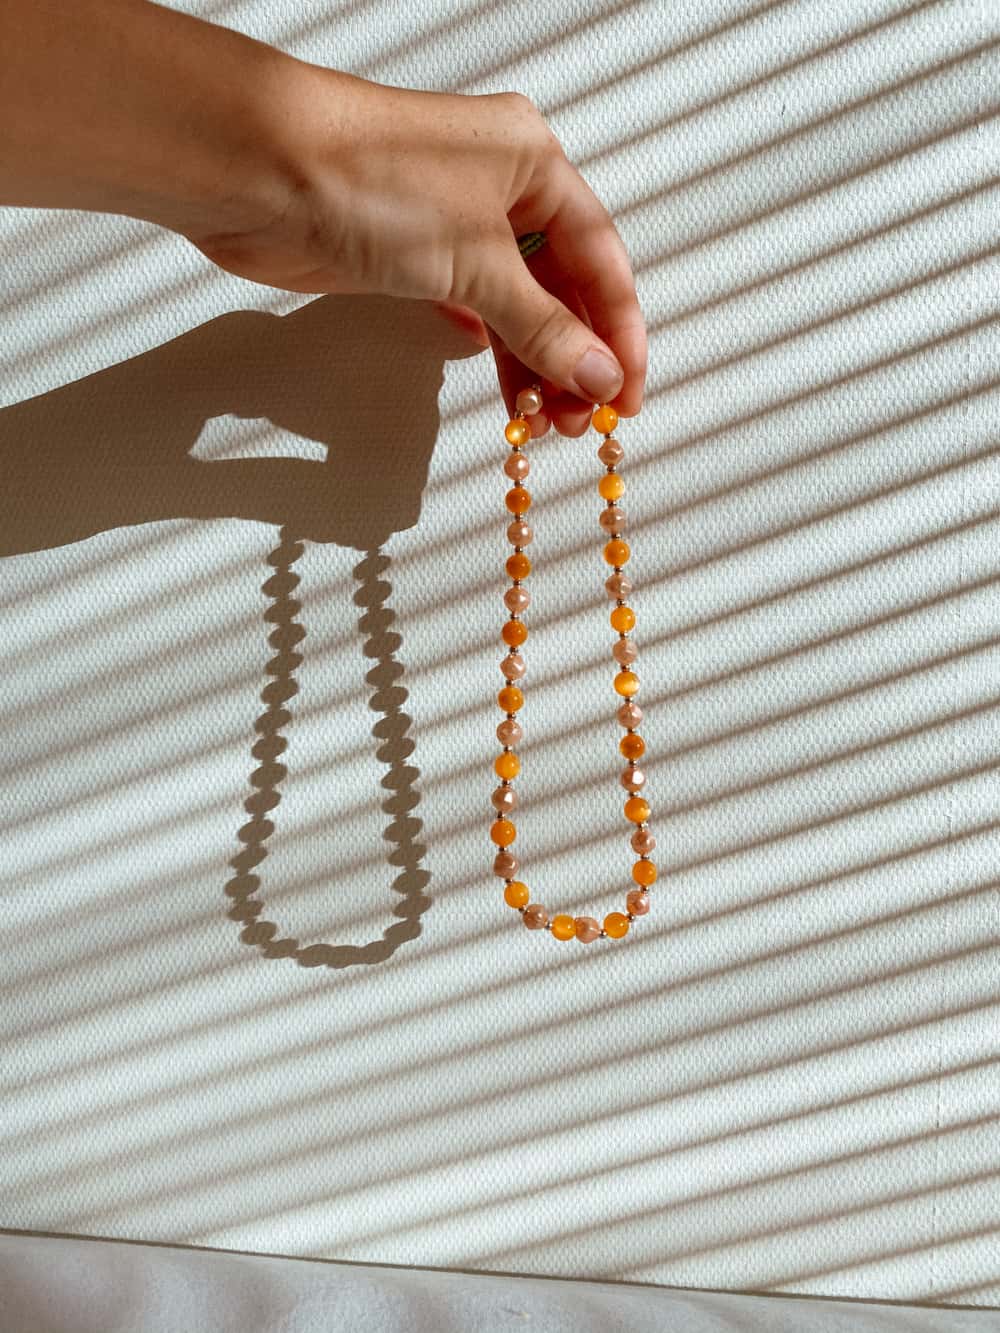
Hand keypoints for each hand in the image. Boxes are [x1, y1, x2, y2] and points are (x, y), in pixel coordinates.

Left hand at [184, 67, 646, 438]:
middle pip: (561, 286)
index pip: (601, 259)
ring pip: (515, 303)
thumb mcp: (479, 261)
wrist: (260, 173)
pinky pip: (470, 308)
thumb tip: (597, 376)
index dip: (620, 333)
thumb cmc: (370, 180)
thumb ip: (544, 327)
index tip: (625, 395)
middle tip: (578, 421)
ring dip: (532, 363)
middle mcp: (499, 187)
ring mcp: (450, 220)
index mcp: (535, 163)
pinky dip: (488, 347)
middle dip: (575, 356)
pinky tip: (502, 381)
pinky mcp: (408, 254)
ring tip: (541, 421)